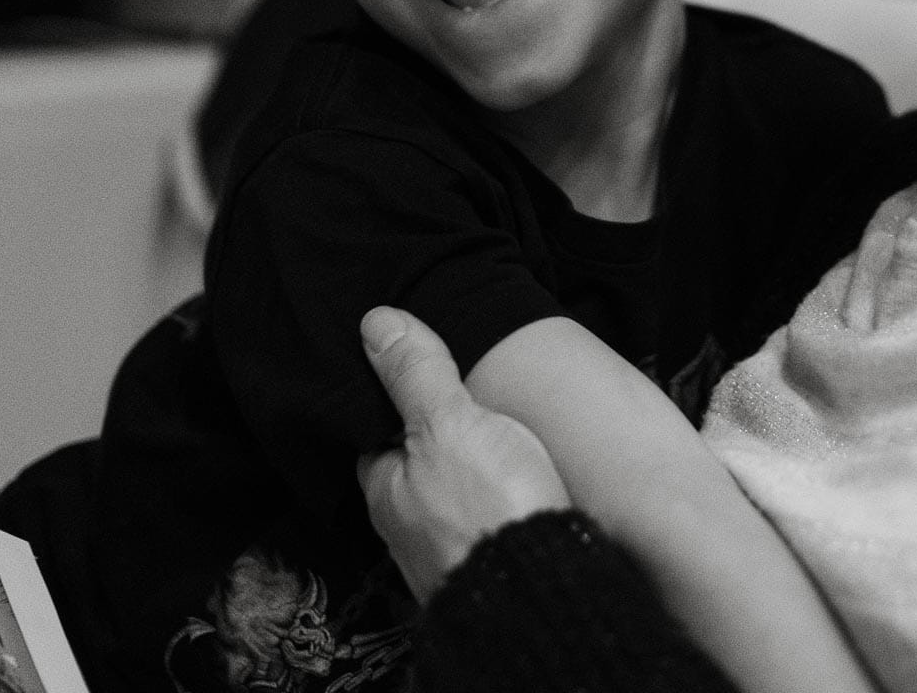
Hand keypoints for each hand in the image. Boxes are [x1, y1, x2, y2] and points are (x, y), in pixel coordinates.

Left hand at [355, 306, 570, 601]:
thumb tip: (375, 323)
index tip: (413, 382)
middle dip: (435, 450)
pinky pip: (487, 527)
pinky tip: (518, 493)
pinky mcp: (493, 570)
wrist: (541, 593)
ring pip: (451, 504)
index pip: (376, 440)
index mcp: (387, 492)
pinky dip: (496, 507)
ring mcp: (450, 555)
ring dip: (468, 481)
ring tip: (495, 447)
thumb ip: (416, 377)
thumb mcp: (447, 424)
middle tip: (463, 411)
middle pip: (415, 475)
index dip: (393, 409)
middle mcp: (409, 530)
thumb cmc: (486, 509)